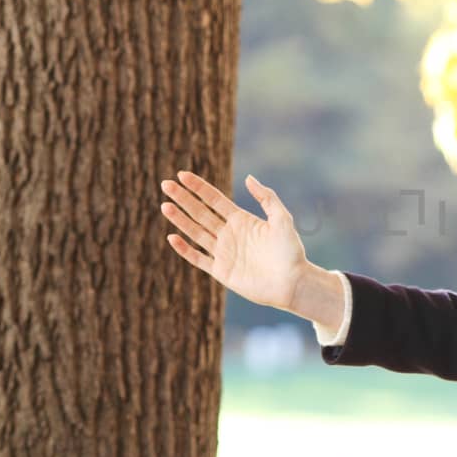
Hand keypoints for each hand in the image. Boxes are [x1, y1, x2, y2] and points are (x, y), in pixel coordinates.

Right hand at [161, 170, 307, 311]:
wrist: (292, 283)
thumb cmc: (291, 251)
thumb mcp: (283, 219)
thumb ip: (267, 198)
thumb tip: (248, 178)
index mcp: (241, 220)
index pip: (214, 199)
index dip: (198, 187)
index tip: (182, 174)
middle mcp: (229, 234)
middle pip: (200, 213)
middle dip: (183, 198)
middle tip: (165, 184)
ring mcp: (223, 252)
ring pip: (195, 232)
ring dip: (180, 219)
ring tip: (164, 206)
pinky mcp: (221, 271)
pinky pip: (198, 258)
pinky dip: (185, 249)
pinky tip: (172, 237)